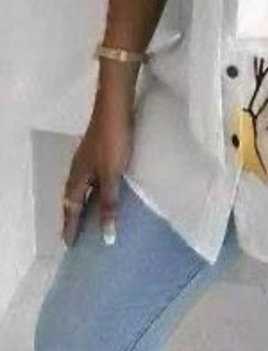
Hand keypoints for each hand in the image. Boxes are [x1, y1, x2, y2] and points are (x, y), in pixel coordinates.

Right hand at [60, 89, 133, 247]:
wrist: (116, 105)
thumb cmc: (112, 141)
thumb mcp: (111, 175)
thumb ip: (109, 203)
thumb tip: (106, 236)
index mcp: (77, 176)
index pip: (70, 208)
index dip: (70, 226)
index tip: (69, 244)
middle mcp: (79, 167)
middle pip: (72, 196)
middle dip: (73, 215)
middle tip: (75, 232)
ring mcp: (89, 155)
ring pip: (83, 185)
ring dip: (85, 200)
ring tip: (91, 214)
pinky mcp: (100, 146)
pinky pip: (93, 175)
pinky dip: (96, 187)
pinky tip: (106, 186)